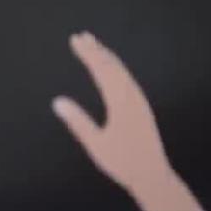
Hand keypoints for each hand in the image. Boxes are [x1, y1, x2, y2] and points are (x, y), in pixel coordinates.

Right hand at [52, 32, 171, 193]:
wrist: (152, 174)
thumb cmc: (122, 162)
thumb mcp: (95, 144)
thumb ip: (78, 121)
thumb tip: (57, 101)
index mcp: (121, 103)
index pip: (102, 71)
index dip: (88, 54)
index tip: (75, 40)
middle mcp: (132, 97)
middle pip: (113, 67)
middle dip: (97, 50)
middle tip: (82, 36)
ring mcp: (139, 101)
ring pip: (122, 72)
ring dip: (107, 57)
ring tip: (94, 47)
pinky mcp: (141, 108)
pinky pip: (127, 80)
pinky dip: (116, 69)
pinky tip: (112, 70)